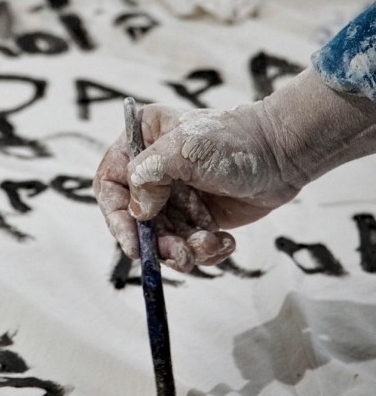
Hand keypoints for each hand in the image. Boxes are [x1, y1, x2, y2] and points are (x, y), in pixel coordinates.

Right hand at [93, 68, 375, 271]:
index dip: (117, 218)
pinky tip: (224, 242)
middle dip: (158, 242)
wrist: (283, 154)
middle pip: (136, 220)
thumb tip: (138, 213)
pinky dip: (204, 251)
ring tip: (210, 244)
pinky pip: (188, 245)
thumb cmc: (234, 141)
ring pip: (163, 239)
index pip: (111, 185)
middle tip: (179, 254)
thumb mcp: (185, 149)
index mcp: (141, 143)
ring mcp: (175, 197)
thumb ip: (150, 175)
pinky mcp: (197, 217)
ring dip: (184, 250)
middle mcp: (152, 172)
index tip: (134, 243)